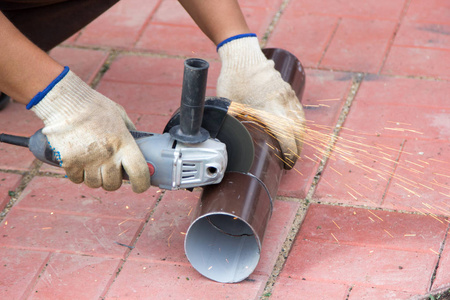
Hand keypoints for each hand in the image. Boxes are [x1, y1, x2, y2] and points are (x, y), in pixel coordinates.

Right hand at [30, 69, 150, 192]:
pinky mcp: (69, 162)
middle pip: (113, 184)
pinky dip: (79, 175)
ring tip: (94, 165)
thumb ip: (130, 132)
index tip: (140, 187)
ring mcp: (87, 160)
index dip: (142, 184)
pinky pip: (77, 179)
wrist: (65, 102)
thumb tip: (140, 146)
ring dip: (96, 178)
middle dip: (113, 181)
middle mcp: (107, 155)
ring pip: (95, 184)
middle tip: (111, 171)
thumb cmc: (94, 107)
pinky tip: (80, 163)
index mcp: (124, 143)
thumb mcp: (120, 116)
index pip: (139, 172)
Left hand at [217, 36, 304, 168]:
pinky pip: (298, 109)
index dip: (290, 152)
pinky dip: (299, 122)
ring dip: (299, 136)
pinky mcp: (287, 89)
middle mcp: (282, 102)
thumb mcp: (228, 104)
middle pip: (297, 130)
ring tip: (294, 148)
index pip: (287, 136)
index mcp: (269, 108)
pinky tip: (294, 129)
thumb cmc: (234, 78)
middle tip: (291, 161)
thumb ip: (232, 123)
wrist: (243, 54)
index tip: (288, 163)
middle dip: (297, 148)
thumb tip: (228, 141)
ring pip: (300, 119)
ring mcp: (287, 94)